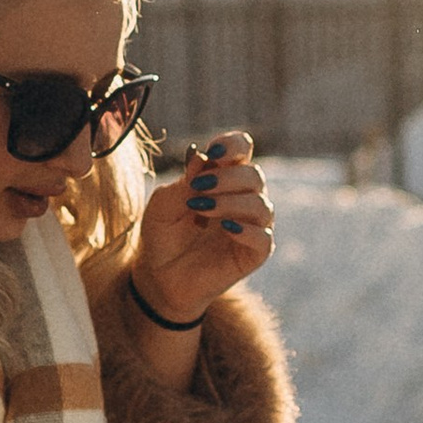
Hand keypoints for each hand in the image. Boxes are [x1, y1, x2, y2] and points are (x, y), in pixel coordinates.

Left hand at [130, 130, 274, 327]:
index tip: (213, 154)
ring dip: (232, 203)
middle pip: (254, 175)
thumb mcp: (162, 205)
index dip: (233, 146)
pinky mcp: (253, 255)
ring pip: (261, 205)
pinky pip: (264, 239)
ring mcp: (251, 227)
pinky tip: (225, 227)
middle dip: (228, 178)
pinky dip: (247, 231)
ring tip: (202, 210)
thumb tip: (202, 158)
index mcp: (223, 178)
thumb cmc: (162, 235)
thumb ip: (182, 183)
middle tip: (199, 188)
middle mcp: (243, 199)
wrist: (158, 277)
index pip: (242, 149)